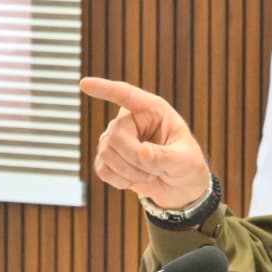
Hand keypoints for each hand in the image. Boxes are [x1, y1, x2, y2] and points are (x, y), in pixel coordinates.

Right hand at [80, 77, 212, 210]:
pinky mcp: (108, 158)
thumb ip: (163, 156)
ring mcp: (116, 138)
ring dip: (130, 172)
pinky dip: (121, 180)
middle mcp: (131, 120)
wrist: (179, 187)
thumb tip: (139, 155)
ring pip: (107, 154)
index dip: (105, 89)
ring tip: (149, 173)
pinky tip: (135, 179)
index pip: (126, 95)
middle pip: (115, 134)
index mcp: (153, 110)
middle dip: (134, 158)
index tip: (84, 84)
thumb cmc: (186, 165)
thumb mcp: (184, 160)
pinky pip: (102, 169)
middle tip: (155, 169)